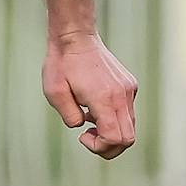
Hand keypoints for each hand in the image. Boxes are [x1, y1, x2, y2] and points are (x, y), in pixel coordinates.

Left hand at [44, 31, 137, 158]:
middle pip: (129, 138)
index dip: (99, 147)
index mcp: (104, 99)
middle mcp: (122, 96)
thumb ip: (70, 117)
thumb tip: (83, 127)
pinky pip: (128, 112)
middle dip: (108, 146)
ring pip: (131, 127)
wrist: (76, 38)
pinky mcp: (130, 86)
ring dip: (111, 133)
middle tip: (87, 137)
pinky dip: (114, 119)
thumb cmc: (61, 65)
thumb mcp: (54, 94)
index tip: (82, 136)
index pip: (115, 138)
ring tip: (88, 121)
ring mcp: (129, 90)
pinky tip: (94, 109)